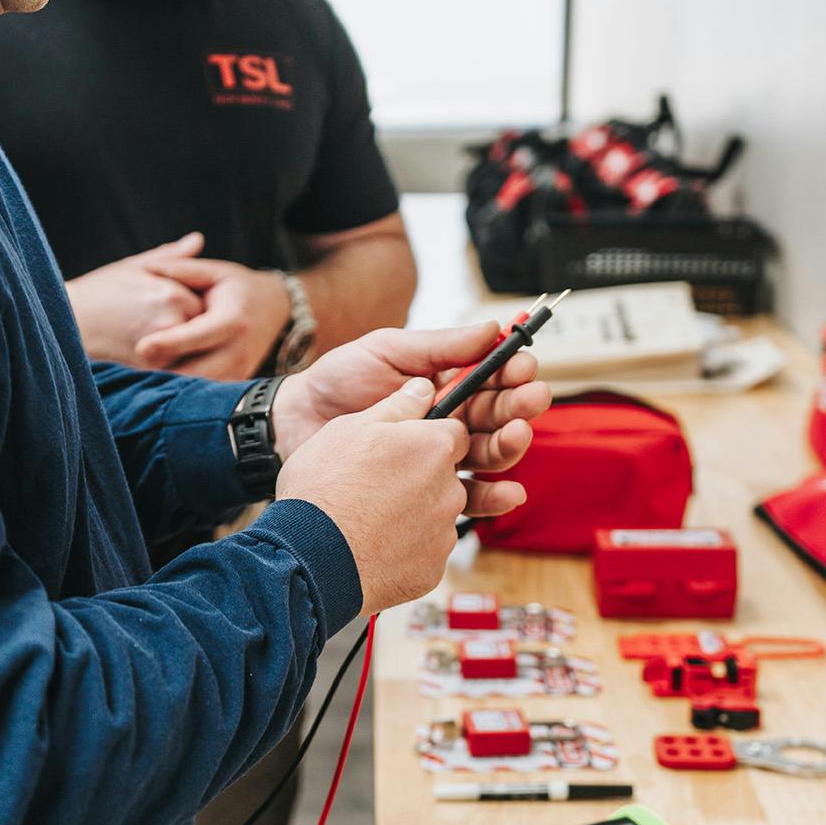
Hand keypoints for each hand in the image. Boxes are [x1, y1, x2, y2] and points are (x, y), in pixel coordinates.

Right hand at [66, 233, 206, 362]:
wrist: (70, 323)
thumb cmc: (102, 290)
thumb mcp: (136, 266)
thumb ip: (172, 257)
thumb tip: (199, 239)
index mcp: (171, 294)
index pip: (205, 297)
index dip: (193, 295)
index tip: (177, 293)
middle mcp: (171, 321)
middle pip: (202, 322)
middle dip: (193, 318)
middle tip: (165, 312)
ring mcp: (163, 347)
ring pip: (192, 342)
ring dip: (185, 336)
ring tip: (155, 325)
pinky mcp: (153, 366)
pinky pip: (178, 359)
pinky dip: (173, 351)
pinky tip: (152, 340)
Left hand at [132, 256, 290, 380]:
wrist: (273, 308)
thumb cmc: (236, 287)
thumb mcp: (214, 271)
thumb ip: (183, 269)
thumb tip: (149, 268)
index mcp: (234, 318)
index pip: (199, 335)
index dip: (170, 343)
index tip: (141, 347)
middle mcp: (240, 349)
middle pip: (196, 370)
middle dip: (163, 371)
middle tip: (130, 366)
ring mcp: (240, 370)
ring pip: (199, 387)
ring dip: (169, 383)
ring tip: (140, 375)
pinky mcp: (235, 383)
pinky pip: (205, 393)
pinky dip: (182, 389)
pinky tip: (158, 380)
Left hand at [272, 323, 550, 517]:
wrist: (295, 422)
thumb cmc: (337, 381)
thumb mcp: (387, 349)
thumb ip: (439, 345)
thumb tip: (491, 328)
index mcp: (446, 381)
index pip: (493, 375)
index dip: (513, 371)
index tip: (523, 367)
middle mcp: (451, 417)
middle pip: (500, 414)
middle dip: (520, 406)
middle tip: (530, 401)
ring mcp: (440, 454)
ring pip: (491, 453)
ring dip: (511, 446)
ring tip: (515, 437)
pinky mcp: (427, 488)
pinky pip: (468, 496)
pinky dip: (493, 497)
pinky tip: (508, 493)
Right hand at [275, 378, 470, 613]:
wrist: (308, 560)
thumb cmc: (323, 489)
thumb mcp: (349, 429)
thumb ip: (396, 406)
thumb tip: (422, 388)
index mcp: (433, 448)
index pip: (454, 432)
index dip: (426, 437)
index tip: (403, 446)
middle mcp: (449, 490)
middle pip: (445, 476)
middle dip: (419, 477)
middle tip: (376, 484)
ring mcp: (442, 535)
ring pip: (435, 515)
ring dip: (412, 514)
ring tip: (368, 518)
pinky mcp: (432, 571)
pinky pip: (423, 552)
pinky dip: (404, 549)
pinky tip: (371, 544)